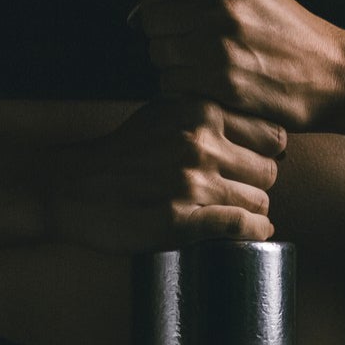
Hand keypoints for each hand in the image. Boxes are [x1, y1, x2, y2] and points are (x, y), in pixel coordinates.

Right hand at [40, 95, 286, 253]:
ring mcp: (192, 184)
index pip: (272, 134)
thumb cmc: (122, 153)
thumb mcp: (165, 113)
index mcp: (200, 113)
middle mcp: (200, 144)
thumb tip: (257, 128)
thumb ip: (208, 114)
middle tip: (242, 191)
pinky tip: (251, 230)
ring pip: (260, 200)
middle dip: (260, 182)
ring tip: (236, 211)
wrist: (72, 187)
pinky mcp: (182, 221)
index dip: (267, 151)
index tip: (255, 162)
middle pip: (270, 169)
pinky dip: (253, 231)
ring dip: (253, 209)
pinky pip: (242, 227)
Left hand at [136, 0, 344, 132]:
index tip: (166, 9)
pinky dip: (180, 86)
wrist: (335, 76)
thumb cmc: (298, 36)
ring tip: (196, 63)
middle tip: (182, 41)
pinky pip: (171, 82)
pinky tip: (203, 83)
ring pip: (158, 52)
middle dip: (162, 31)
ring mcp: (218, 46)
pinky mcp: (220, 82)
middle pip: (151, 19)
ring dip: (170, 61)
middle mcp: (219, 7)